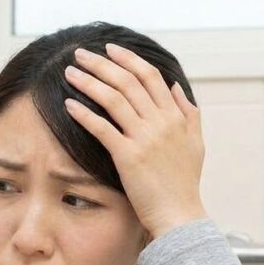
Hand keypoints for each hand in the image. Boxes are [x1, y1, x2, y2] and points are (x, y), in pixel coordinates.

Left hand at [63, 43, 206, 239]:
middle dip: (101, 63)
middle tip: (80, 53)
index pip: (150, 76)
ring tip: (69, 72)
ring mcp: (144, 138)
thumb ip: (188, 112)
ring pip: (113, 99)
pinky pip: (102, 128)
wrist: (179, 215)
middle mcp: (160, 122)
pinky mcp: (128, 157)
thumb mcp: (195, 143)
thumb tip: (176, 86)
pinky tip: (68, 104)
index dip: (128, 59)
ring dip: (89, 81)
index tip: (110, 49)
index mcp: (175, 116)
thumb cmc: (184, 184)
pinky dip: (84, 113)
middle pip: (127, 81)